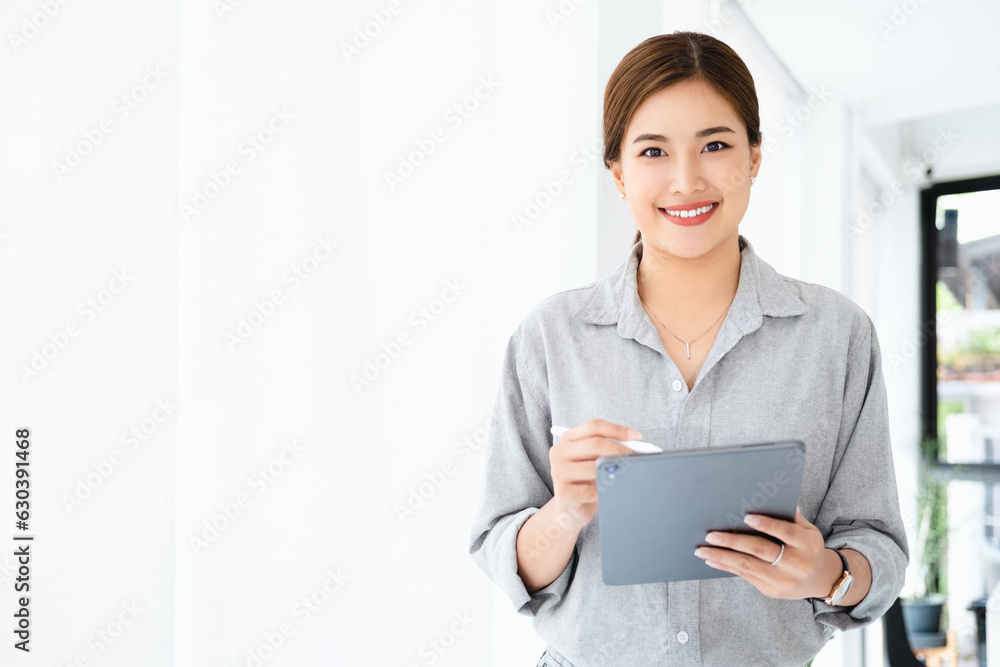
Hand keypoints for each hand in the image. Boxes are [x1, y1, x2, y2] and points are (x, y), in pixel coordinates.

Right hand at [549, 418, 637, 530]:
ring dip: (613, 473)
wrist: (570, 511)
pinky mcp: (563, 493)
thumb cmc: (586, 481)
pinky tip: (608, 494)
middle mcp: (559, 452)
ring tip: (622, 478)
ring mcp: (558, 472)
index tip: (637, 436)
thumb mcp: (594, 461)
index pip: (593, 426)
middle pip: (595, 444)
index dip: (617, 429)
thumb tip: (635, 444)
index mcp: (567, 439)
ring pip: (594, 467)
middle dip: (620, 450)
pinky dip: (606, 492)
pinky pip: (593, 490)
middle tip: (636, 458)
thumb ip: (608, 449)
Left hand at [693, 508, 837, 599]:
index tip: (745, 517)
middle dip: (733, 542)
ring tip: (702, 549)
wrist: (819, 580)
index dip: (767, 524)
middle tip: (711, 535)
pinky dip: (726, 566)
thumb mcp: (807, 530)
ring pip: (748, 565)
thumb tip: (767, 497)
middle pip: (761, 550)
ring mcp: (782, 580)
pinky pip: (745, 576)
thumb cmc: (807, 547)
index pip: (785, 532)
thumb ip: (790, 516)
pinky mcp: (771, 590)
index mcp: (807, 544)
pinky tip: (711, 559)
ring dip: (722, 556)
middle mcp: (796, 564)